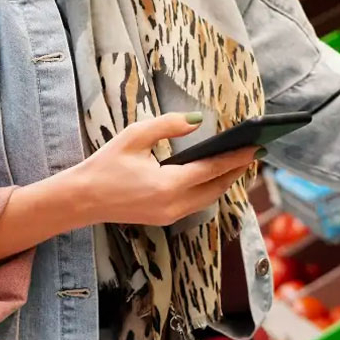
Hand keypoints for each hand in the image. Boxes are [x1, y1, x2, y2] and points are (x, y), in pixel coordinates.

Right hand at [54, 112, 259, 225]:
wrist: (82, 199)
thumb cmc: (105, 165)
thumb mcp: (134, 136)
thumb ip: (168, 125)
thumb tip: (198, 120)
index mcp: (168, 184)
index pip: (213, 169)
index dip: (237, 158)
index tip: (257, 146)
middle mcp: (174, 205)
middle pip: (217, 188)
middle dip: (237, 171)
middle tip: (254, 153)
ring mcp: (170, 216)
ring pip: (209, 198)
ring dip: (224, 181)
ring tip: (238, 163)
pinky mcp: (164, 219)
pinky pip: (196, 204)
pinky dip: (209, 189)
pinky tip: (213, 176)